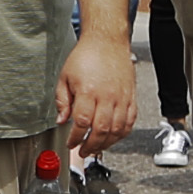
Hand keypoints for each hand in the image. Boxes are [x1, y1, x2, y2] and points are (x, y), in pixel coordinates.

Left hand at [58, 32, 135, 151]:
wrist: (107, 41)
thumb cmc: (86, 56)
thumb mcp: (64, 77)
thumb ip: (62, 101)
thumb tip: (61, 120)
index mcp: (88, 91)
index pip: (81, 122)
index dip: (75, 137)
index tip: (70, 143)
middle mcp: (107, 96)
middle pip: (101, 130)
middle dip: (91, 145)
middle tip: (83, 151)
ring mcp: (122, 97)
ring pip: (117, 129)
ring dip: (106, 143)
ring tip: (96, 148)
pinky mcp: (131, 97)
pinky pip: (130, 121)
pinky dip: (122, 134)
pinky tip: (113, 138)